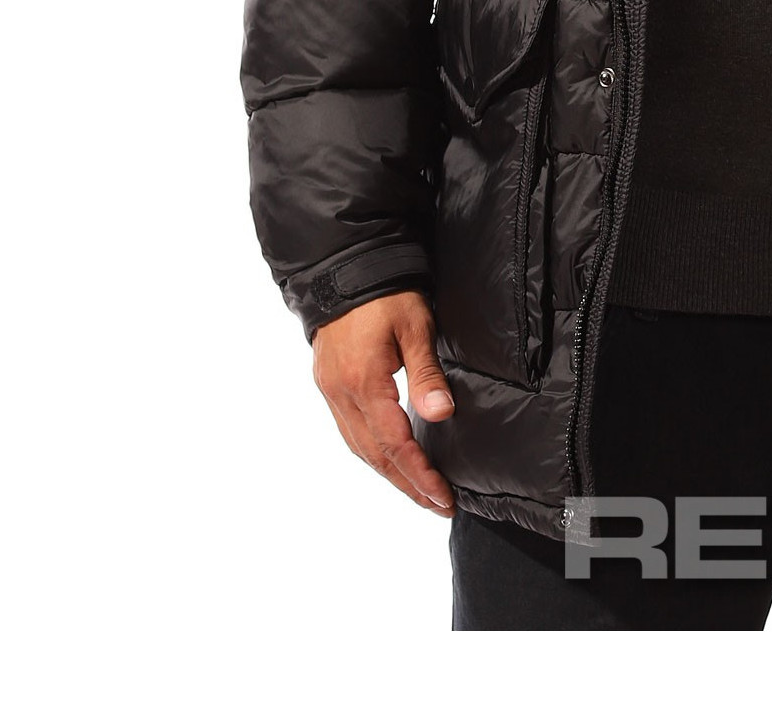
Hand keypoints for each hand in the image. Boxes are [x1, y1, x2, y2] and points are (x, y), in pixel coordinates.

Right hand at [311, 291, 455, 515]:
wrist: (345, 267)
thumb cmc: (386, 292)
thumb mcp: (415, 327)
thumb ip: (425, 374)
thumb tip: (439, 415)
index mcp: (364, 382)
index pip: (394, 443)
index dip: (419, 474)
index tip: (443, 496)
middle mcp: (341, 393)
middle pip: (374, 454)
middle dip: (406, 484)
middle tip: (436, 505)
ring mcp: (330, 390)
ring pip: (358, 447)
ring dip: (388, 473)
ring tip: (418, 491)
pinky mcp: (328, 383)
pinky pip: (349, 431)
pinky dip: (372, 452)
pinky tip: (390, 459)